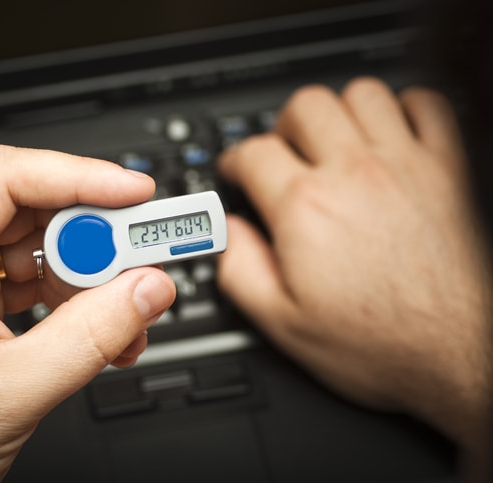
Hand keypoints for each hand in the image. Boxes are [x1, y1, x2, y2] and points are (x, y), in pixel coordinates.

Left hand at [0, 147, 175, 480]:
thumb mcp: (11, 392)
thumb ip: (91, 336)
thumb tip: (148, 288)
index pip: (6, 179)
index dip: (80, 176)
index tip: (135, 192)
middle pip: (30, 213)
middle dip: (95, 238)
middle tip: (144, 262)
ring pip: (36, 249)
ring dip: (90, 278)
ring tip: (126, 316)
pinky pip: (29, 283)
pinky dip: (71, 302)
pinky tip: (100, 331)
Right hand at [216, 78, 490, 456]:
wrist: (456, 356)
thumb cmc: (379, 345)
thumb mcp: (283, 325)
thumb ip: (241, 270)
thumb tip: (228, 232)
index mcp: (306, 208)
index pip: (253, 152)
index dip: (235, 160)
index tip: (238, 171)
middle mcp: (353, 175)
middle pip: (304, 106)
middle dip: (283, 126)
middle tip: (283, 154)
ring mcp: (403, 166)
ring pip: (361, 93)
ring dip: (339, 112)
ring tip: (333, 141)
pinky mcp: (446, 170)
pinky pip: (426, 105)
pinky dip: (404, 108)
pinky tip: (390, 134)